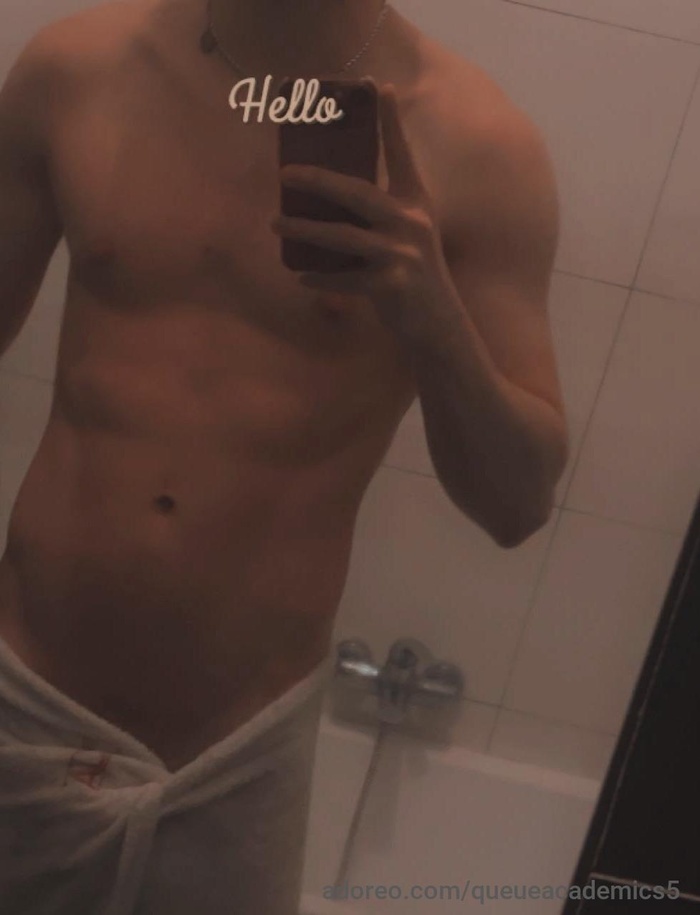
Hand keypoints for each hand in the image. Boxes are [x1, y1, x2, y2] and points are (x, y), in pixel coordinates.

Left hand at [271, 84, 456, 339]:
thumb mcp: (408, 236)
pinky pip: (344, 278)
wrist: (437, 324)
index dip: (389, 121)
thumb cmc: (414, 275)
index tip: (376, 85)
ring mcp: (402, 254)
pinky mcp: (390, 285)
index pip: (400, 156)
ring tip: (274, 223)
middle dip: (318, 180)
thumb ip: (382, 214)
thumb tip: (329, 200)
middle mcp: (411, 223)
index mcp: (416, 204)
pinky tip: (299, 275)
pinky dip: (319, 278)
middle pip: (358, 192)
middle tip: (284, 173)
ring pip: (342, 236)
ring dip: (303, 229)